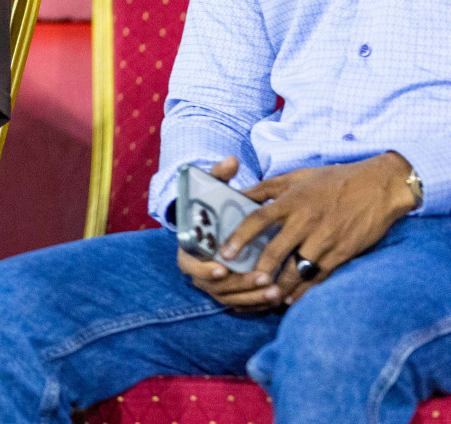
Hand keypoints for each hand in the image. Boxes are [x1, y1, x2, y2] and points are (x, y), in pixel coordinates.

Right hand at [177, 157, 285, 309]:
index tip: (221, 268)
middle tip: (262, 278)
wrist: (214, 226)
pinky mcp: (231, 293)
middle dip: (239, 285)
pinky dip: (257, 304)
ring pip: (231, 298)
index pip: (189, 264)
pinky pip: (242, 304)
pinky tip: (277, 298)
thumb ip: (219, 175)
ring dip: (252, 296)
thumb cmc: (213, 209)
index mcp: (189, 247)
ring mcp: (215, 285)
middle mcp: (199, 270)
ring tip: (275, 289)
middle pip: (214, 287)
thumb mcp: (213, 190)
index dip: (203, 269)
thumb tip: (232, 161)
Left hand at [222, 151, 416, 305]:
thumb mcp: (297, 177)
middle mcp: (306, 221)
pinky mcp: (343, 253)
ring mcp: (326, 239)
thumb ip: (266, 188)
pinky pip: (319, 276)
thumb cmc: (333, 180)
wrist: (379, 187)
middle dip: (258, 270)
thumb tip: (237, 194)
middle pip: (276, 250)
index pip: (259, 219)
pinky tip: (291, 298)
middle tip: (241, 282)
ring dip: (280, 285)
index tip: (225, 253)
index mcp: (292, 201)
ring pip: (297, 269)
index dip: (240, 237)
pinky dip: (305, 290)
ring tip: (264, 295)